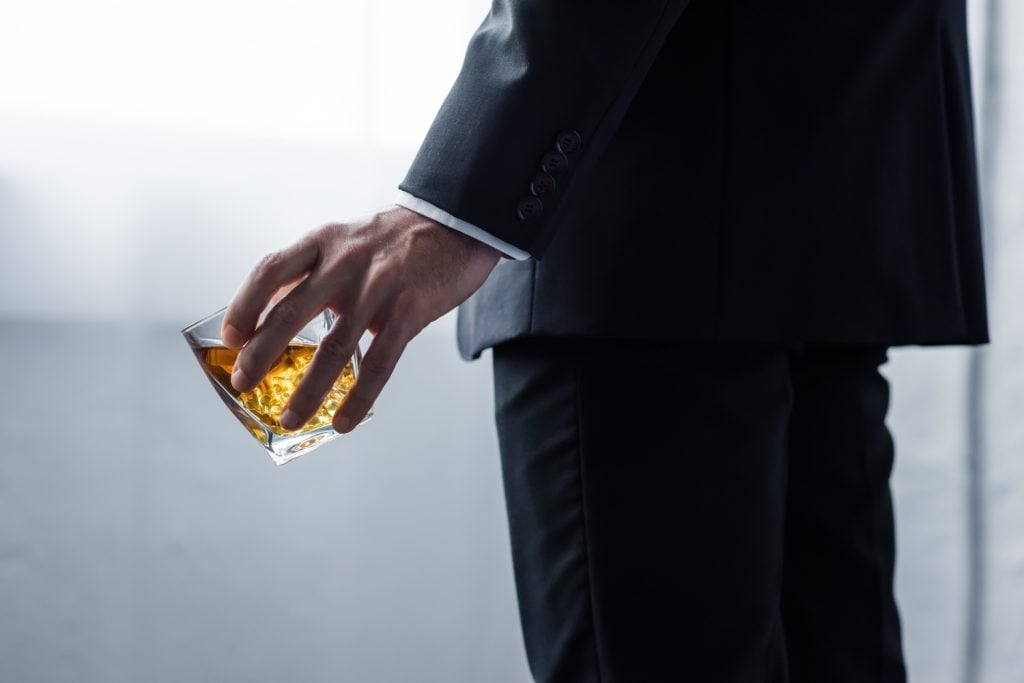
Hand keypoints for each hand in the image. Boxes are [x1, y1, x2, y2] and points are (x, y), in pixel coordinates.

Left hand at [221, 206, 500, 432]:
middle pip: (291, 312)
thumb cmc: (396, 240)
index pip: (271, 271)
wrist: (455, 224)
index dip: (245, 304)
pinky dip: (358, 397)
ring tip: (291, 418)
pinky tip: (343, 421)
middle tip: (243, 383)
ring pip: (334, 347)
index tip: (230, 336)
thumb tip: (275, 316)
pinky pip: (379, 363)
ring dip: (307, 389)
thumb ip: (315, 273)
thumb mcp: (347, 241)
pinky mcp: (409, 311)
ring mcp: (378, 287)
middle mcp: (345, 262)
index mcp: (324, 241)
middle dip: (260, 353)